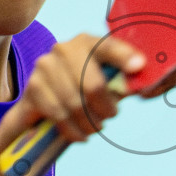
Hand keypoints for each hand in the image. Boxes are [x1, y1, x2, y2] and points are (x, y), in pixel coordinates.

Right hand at [9, 33, 143, 142]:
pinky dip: (73, 131)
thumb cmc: (83, 86)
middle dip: (105, 109)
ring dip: (90, 123)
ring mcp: (45, 67)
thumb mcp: (106, 80)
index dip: (124, 56)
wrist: (43, 96)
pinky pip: (59, 116)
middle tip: (108, 116)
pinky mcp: (32, 88)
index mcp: (87, 42)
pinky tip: (80, 133)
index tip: (139, 66)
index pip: (108, 47)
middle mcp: (64, 49)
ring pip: (75, 105)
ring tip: (94, 126)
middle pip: (93, 86)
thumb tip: (143, 87)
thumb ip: (123, 82)